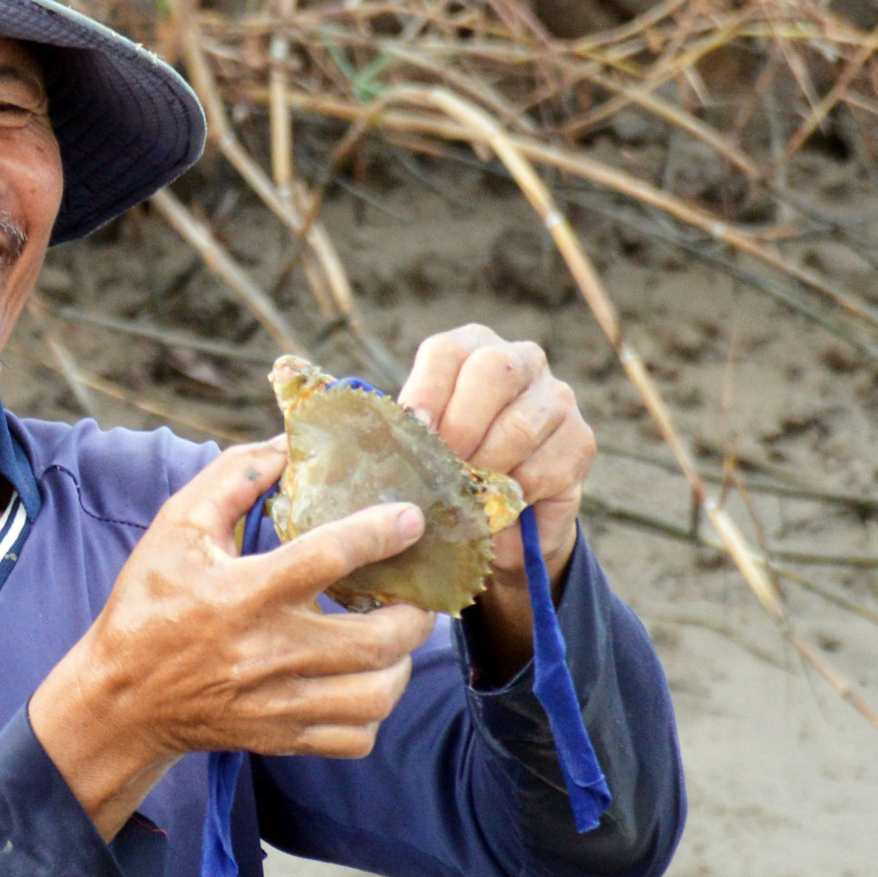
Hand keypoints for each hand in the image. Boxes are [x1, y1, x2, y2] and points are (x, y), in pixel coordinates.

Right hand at [29, 441, 436, 836]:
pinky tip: (361, 682)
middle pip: (377, 640)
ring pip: (377, 695)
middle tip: (414, 593)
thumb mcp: (176, 528)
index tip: (412, 519)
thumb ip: (233, 478)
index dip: (381, 532)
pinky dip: (372, 711)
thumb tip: (287, 446)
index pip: (330, 556)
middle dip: (414, 613)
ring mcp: (279, 703)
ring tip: (392, 639)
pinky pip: (356, 737)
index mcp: (246, 594)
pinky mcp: (282, 738)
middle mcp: (270, 651)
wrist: (121, 700)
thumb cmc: (149, 605)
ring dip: (400, 663)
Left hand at [397, 325, 595, 675]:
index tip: (412, 430)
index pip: (447, 352)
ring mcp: (556, 398)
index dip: (427, 389)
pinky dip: (518, 495)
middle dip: (462, 425)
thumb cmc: (438, 478)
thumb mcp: (404, 451)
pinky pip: (550, 465)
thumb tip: (299, 408)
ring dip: (488, 466)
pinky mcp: (579, 442)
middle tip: (441, 471)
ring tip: (461, 498)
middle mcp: (518, 361)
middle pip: (495, 371)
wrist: (495, 526)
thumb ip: (371, 430)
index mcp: (467, 350)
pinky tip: (495, 513)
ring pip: (525, 422)